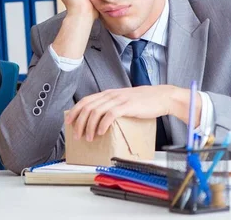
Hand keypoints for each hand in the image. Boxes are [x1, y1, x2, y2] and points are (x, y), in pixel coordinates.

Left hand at [64, 85, 200, 141]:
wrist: (161, 97)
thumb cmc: (143, 101)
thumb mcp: (123, 101)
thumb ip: (112, 106)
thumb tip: (100, 120)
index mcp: (108, 93)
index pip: (85, 100)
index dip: (75, 111)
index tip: (69, 122)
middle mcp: (110, 95)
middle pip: (87, 107)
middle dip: (79, 122)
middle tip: (78, 135)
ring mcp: (118, 100)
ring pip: (96, 112)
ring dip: (90, 126)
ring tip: (89, 138)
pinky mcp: (127, 106)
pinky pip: (110, 115)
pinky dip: (103, 125)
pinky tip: (101, 133)